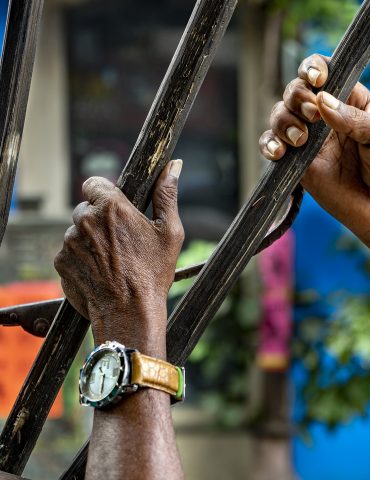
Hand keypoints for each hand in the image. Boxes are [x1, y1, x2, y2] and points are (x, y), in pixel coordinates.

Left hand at [54, 160, 183, 354]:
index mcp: (111, 206)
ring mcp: (69, 242)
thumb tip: (174, 166)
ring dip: (90, 239)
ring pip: (77, 231)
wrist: (129, 313)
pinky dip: (81, 258)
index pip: (94, 182)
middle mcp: (85, 220)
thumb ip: (167, 195)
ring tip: (112, 260)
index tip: (116, 208)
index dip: (105, 194)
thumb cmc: (153, 273)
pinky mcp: (61, 262)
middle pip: (86, 208)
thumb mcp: (170, 232)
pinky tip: (101, 271)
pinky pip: (69, 252)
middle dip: (99, 219)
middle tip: (120, 240)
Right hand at [259, 54, 369, 247]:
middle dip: (297, 98)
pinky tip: (279, 153)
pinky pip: (272, 147)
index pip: (324, 73)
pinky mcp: (297, 165)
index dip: (313, 68)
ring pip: (280, 116)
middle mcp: (325, 118)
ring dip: (283, 121)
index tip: (316, 80)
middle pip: (295, 91)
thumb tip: (322, 101)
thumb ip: (354, 118)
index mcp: (349, 102)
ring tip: (300, 140)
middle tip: (312, 117)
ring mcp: (309, 142)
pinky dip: (269, 145)